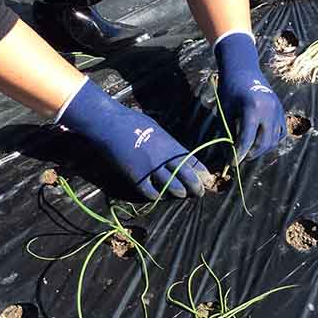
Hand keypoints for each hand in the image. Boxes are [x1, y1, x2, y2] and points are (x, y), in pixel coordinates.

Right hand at [58, 79, 212, 199]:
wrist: (111, 125)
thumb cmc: (132, 122)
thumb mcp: (156, 128)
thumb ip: (166, 142)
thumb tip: (173, 150)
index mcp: (171, 145)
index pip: (192, 161)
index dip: (201, 171)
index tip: (206, 178)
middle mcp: (165, 159)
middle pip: (186, 177)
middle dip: (195, 186)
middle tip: (199, 193)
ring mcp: (152, 169)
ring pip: (171, 187)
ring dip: (178, 192)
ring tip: (181, 195)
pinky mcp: (137, 178)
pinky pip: (150, 192)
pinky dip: (156, 195)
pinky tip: (158, 196)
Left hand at [214, 32, 285, 160]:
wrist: (243, 70)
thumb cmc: (229, 90)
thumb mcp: (225, 111)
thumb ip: (227, 133)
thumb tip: (229, 155)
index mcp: (253, 108)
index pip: (247, 140)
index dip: (239, 154)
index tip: (231, 163)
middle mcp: (269, 110)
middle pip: (264, 143)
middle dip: (251, 154)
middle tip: (239, 158)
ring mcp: (278, 110)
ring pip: (274, 140)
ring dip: (261, 149)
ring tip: (247, 150)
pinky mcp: (281, 111)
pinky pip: (280, 133)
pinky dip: (271, 141)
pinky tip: (260, 141)